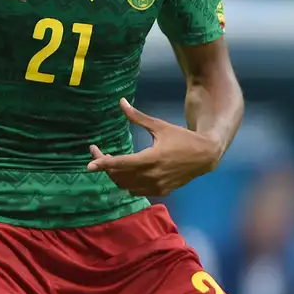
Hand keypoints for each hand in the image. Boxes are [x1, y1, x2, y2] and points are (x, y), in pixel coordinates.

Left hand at [87, 98, 221, 196]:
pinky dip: (127, 183)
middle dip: (105, 166)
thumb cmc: (181, 138)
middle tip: (99, 153)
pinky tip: (126, 171)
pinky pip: (136, 191)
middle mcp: (152, 176)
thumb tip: (121, 102)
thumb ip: (138, 117)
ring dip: (115, 176)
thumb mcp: (159, 126)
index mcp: (151, 159)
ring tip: (111, 162)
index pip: (120, 164)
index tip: (89, 164)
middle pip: (119, 176)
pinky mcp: (161, 191)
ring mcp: (156, 186)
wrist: (205, 156)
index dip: (103, 164)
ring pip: (126, 186)